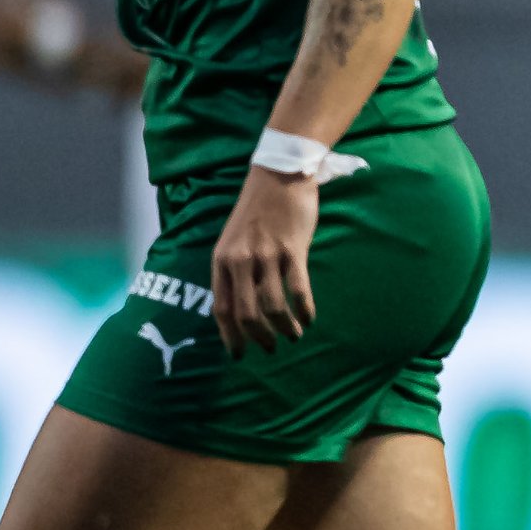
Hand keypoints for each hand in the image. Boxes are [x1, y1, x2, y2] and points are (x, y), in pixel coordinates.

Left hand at [209, 169, 319, 353]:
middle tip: (271, 348)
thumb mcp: (234, 240)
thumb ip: (234, 269)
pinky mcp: (293, 250)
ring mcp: (267, 256)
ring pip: (273, 306)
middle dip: (259, 338)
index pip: (221, 308)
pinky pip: (298, 290)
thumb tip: (241, 305)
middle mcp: (240, 261)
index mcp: (221, 260)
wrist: (278, 175)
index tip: (240, 354)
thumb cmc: (257, 209)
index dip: (230, 336)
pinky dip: (305, 310)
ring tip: (293, 334)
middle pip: (247, 313)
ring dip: (284, 328)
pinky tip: (309, 318)